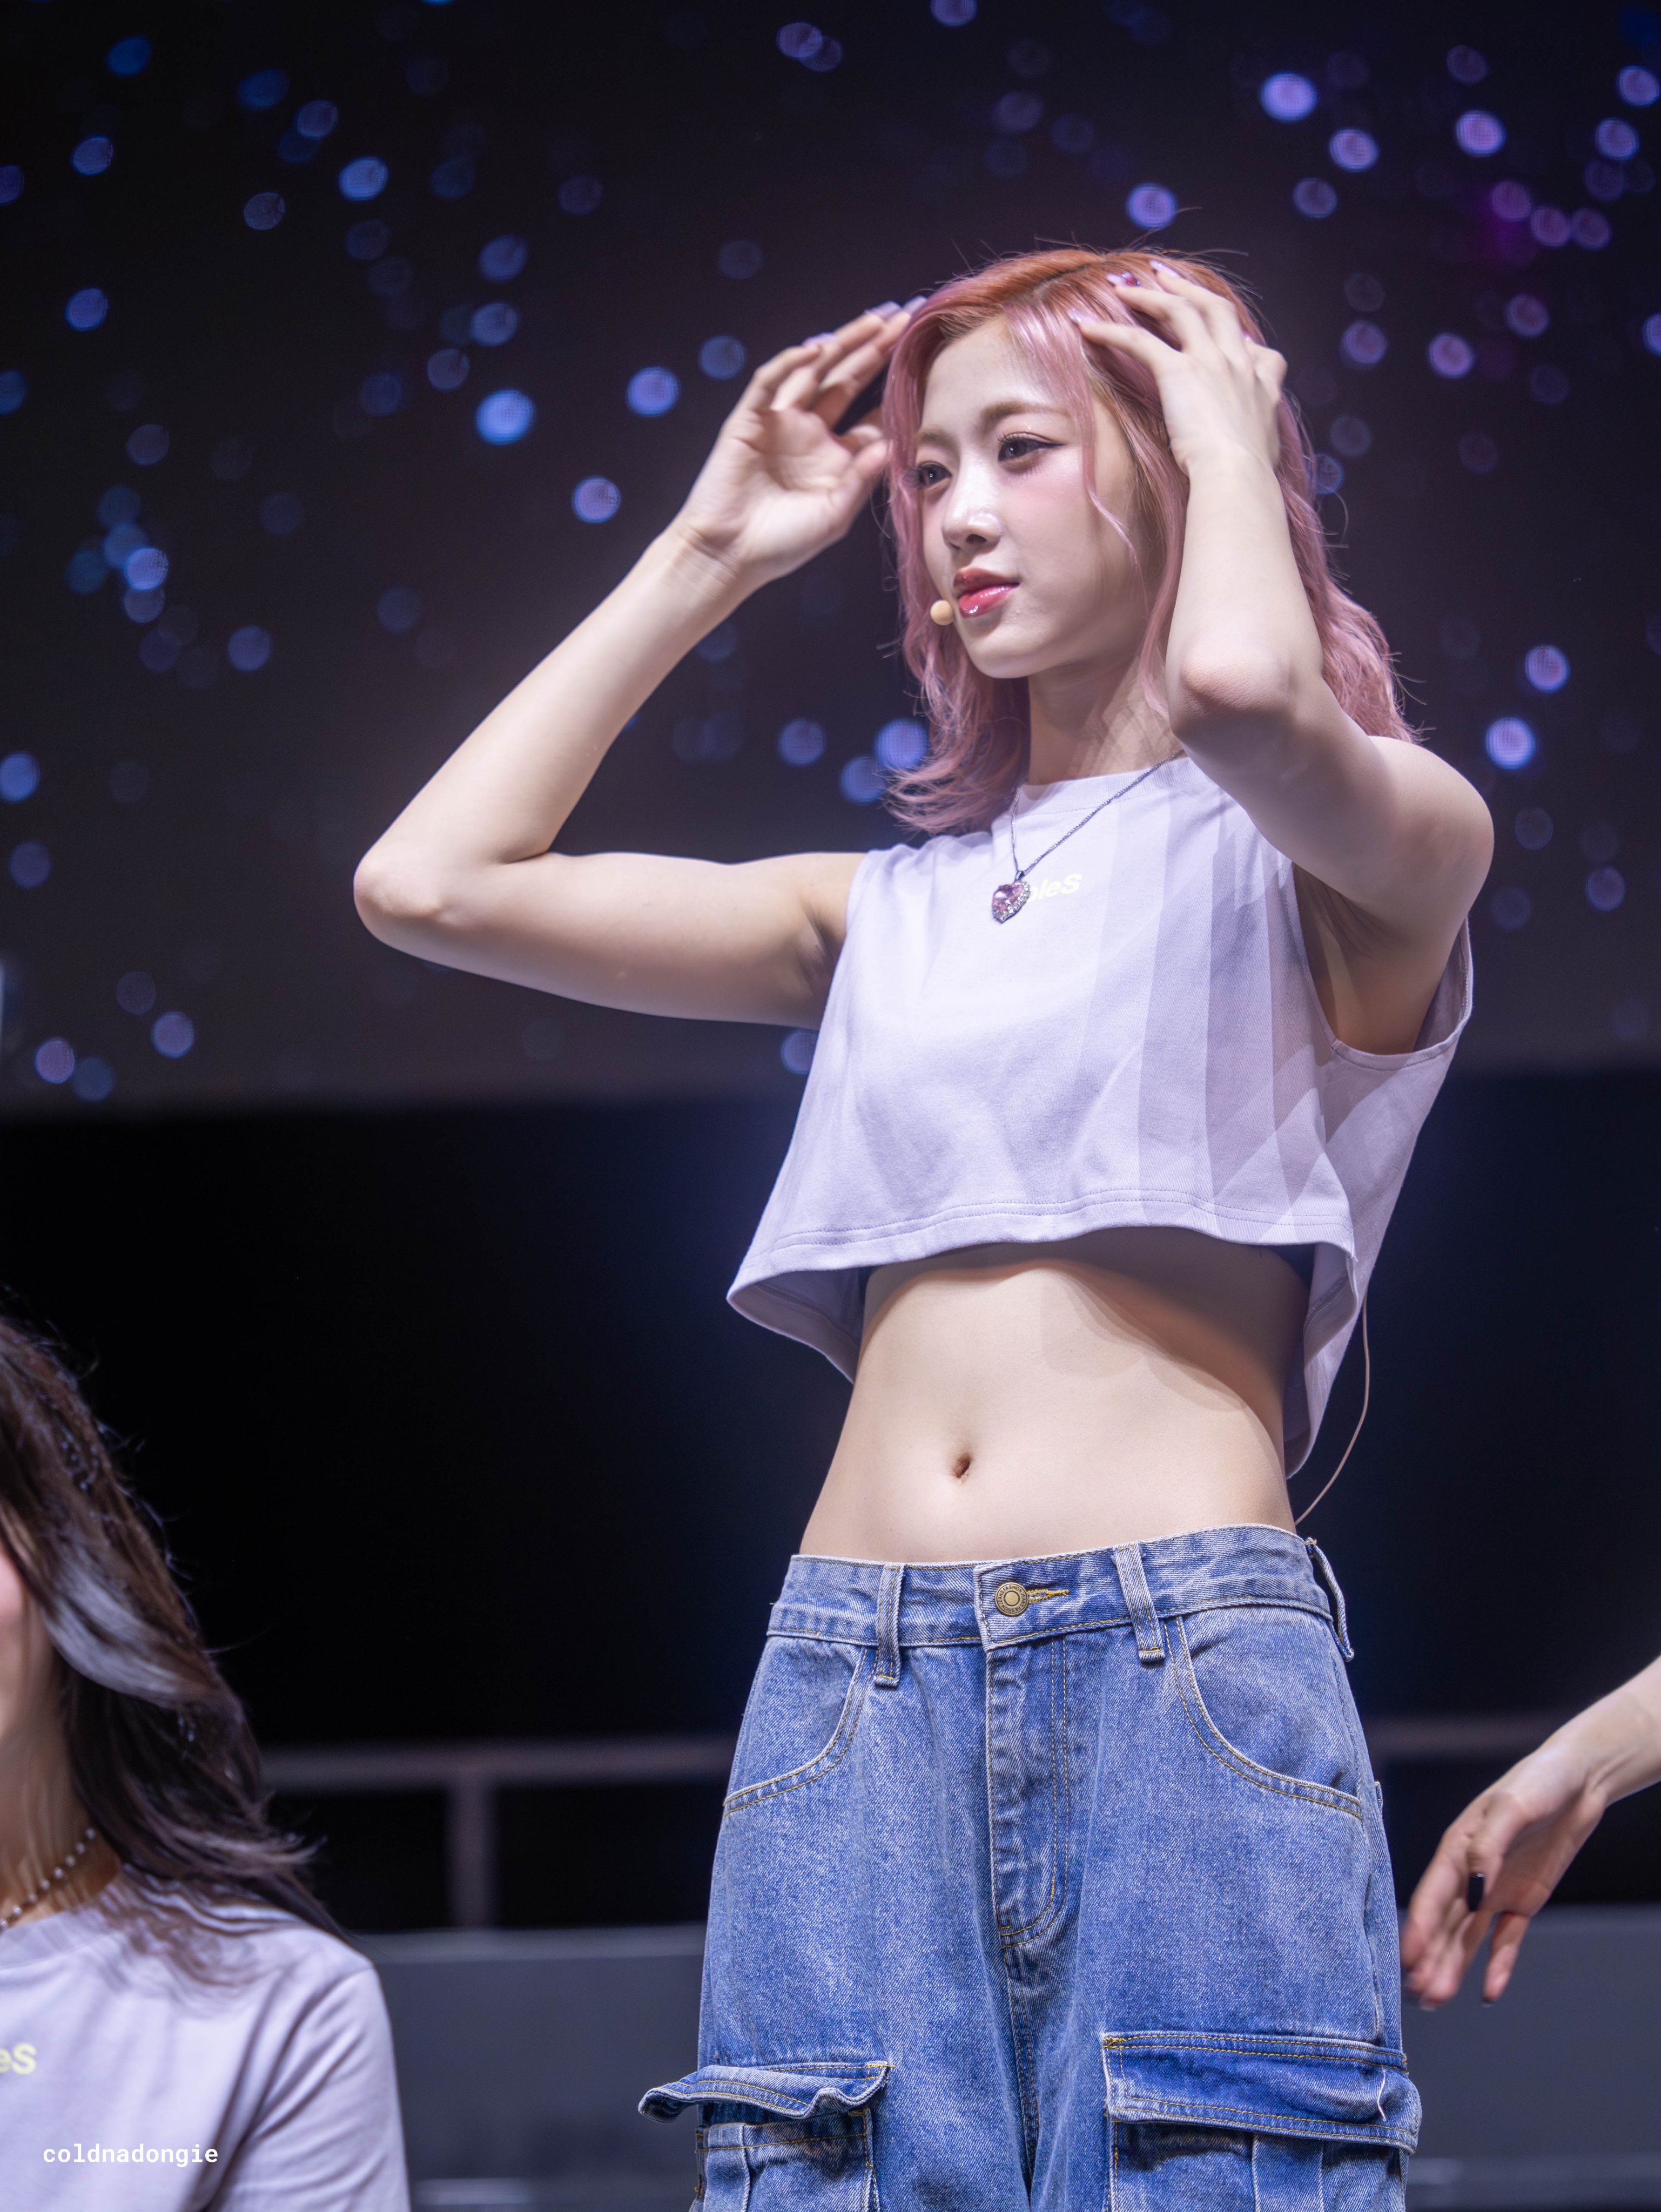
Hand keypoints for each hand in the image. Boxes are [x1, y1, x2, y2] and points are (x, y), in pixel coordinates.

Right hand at [667, 305, 910, 591]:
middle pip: (848, 379)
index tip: (923, 360)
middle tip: (906, 315)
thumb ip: (863, 479)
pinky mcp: (749, 419)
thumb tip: (894, 443)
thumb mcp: (834, 515)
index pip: (871, 412)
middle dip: (876, 347)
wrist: (727, 555)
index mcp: (835, 457)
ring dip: (843, 343)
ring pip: (815, 371)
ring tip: (875, 318)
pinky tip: (817, 349)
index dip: (895, 386)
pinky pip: (770, 382)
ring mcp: (779, 421)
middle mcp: (809, 432)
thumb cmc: (781, 544)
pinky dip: (792, 363)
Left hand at [1072, 261, 1286, 479]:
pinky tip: (1087, 327)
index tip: (1223, 337)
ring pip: (1179, 311)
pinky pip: (1139, 341)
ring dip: (1150, 295)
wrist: (1237, 476)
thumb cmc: (1248, 477)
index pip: (1256, 349)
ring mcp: (1210, 362)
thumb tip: (1253, 447)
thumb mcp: (1265, 451)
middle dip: (1190, 289)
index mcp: (1263, 383)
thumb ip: (1257, 435)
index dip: (1237, 337)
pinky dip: (1111, 331)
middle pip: (1216, 309)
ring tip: (1125, 286)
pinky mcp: (1179, 371)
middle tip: (1166, 278)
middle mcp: (1239, 362)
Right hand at [1400, 1735, 1607, 2006]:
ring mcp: (1496, 1890)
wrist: (1579, 1781)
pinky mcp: (1523, 1901)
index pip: (1433, 1895)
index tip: (1406, 1959)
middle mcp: (1471, 1873)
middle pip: (1446, 1923)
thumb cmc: (1539, 1782)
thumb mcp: (1511, 1806)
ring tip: (1437, 2000)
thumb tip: (1471, 1889)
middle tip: (1418, 1994)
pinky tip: (1488, 1993)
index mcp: (1458, 1847)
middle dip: (1430, 1957)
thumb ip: (1487, 1845)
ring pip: (1469, 1937)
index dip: (1419, 1928)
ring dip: (1453, 1966)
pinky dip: (1497, 1965)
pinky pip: (1507, 1939)